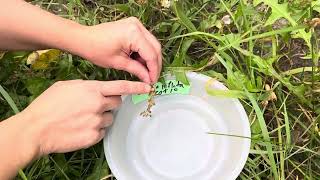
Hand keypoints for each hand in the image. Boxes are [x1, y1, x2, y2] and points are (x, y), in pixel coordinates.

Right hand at [21, 80, 150, 155]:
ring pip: (109, 118)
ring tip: (82, 119)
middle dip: (110, 103)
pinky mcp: (94, 136)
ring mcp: (97, 121)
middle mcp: (98, 104)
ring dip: (101, 118)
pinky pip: (101, 132)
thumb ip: (85, 87)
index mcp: (92, 90)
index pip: (121, 86)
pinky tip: (80, 128)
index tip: (148, 87)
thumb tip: (96, 90)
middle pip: (117, 103)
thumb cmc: (47, 105)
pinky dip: (94, 130)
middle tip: (95, 106)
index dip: (137, 86)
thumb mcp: (66, 86)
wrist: (36, 129)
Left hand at [77, 17, 161, 83]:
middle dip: (155, 64)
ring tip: (146, 72)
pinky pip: (145, 40)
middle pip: (155, 47)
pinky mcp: (133, 26)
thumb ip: (136, 70)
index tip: (153, 81)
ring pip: (152, 44)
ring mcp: (136, 24)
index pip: (151, 54)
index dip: (154, 70)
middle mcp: (137, 26)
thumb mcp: (118, 63)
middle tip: (152, 78)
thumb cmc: (96, 50)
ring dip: (151, 59)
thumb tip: (148, 80)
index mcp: (133, 34)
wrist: (83, 39)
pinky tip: (140, 63)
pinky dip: (145, 52)